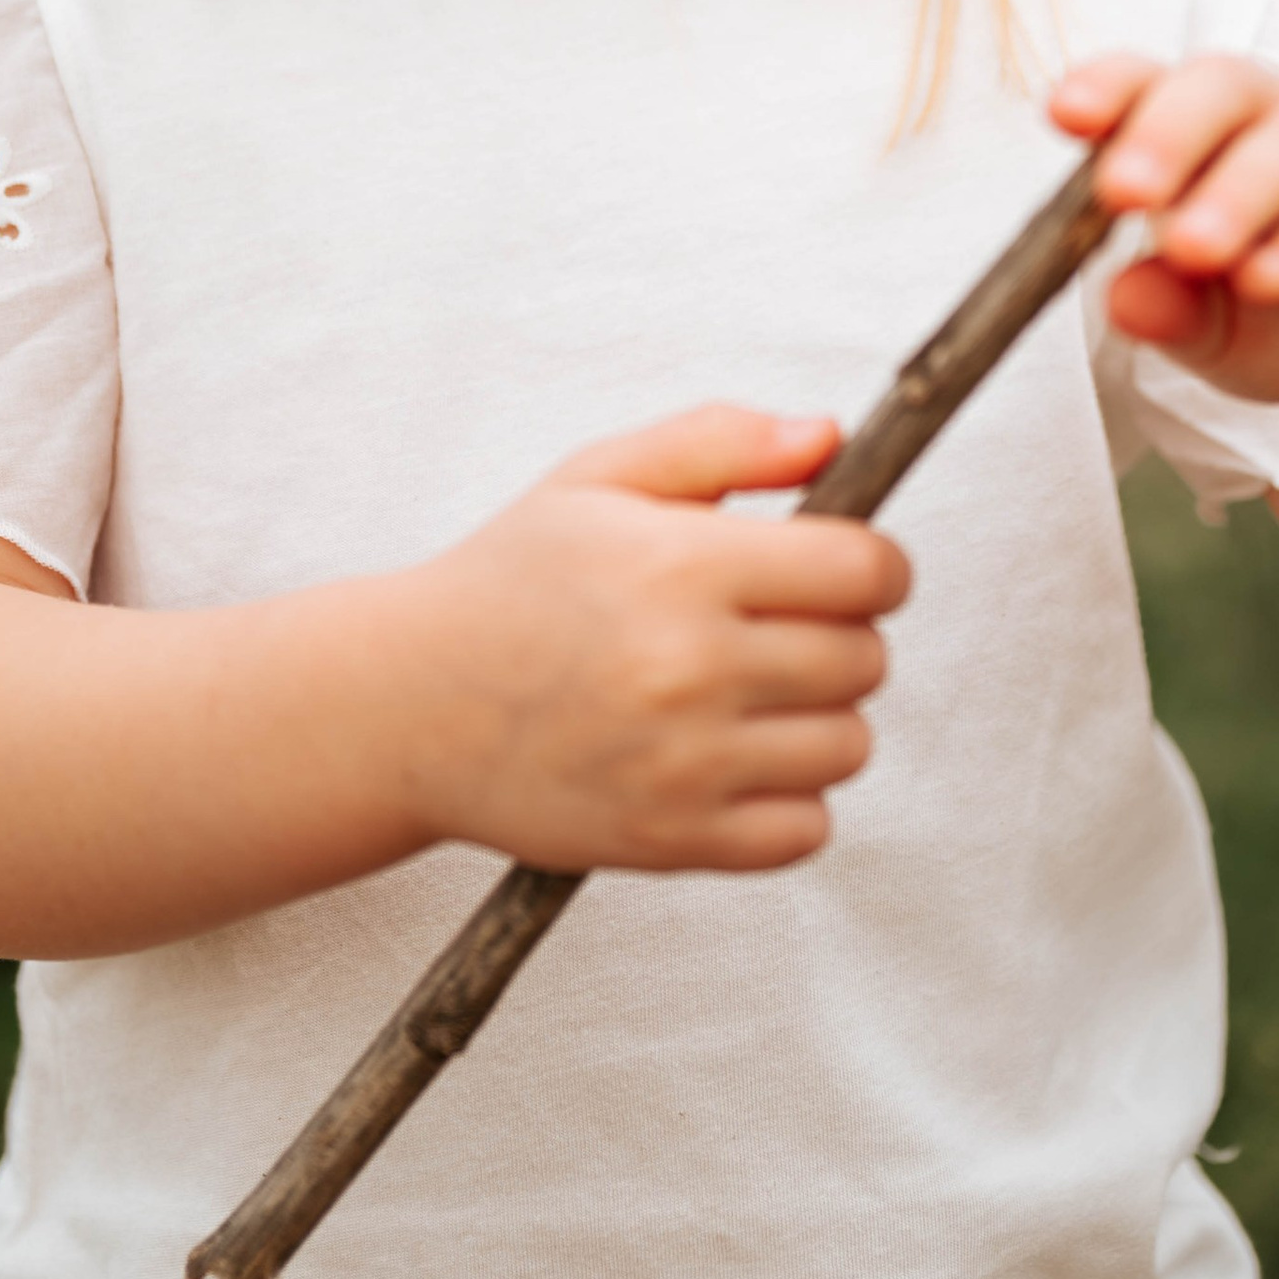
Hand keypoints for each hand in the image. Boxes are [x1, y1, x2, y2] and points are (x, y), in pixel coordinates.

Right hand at [391, 405, 909, 875]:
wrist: (405, 706)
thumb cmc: (510, 582)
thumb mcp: (600, 478)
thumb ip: (721, 443)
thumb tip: (831, 437)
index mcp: (680, 566)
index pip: (865, 571)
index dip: (873, 565)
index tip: (843, 568)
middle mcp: (689, 669)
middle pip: (864, 659)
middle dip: (840, 636)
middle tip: (778, 628)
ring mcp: (683, 765)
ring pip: (847, 746)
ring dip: (819, 719)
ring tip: (751, 694)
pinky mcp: (671, 841)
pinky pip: (806, 830)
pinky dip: (790, 800)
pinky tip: (735, 759)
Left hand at [1052, 52, 1278, 433]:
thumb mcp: (1212, 334)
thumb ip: (1171, 312)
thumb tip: (1121, 296)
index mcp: (1214, 130)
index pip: (1154, 81)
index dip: (1110, 86)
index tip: (1063, 116)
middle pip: (1228, 85)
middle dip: (1168, 131)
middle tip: (1122, 191)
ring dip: (1240, 190)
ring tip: (1192, 248)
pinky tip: (1268, 278)